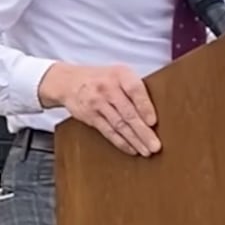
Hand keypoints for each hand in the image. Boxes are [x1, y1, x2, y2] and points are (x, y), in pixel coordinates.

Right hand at [38, 62, 160, 156]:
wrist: (68, 81)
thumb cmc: (101, 79)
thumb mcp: (118, 73)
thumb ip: (134, 88)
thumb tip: (154, 113)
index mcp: (120, 74)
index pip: (134, 90)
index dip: (145, 106)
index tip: (153, 122)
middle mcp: (108, 88)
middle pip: (128, 112)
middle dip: (143, 131)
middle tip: (155, 146)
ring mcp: (97, 103)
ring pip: (119, 125)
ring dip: (134, 140)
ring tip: (146, 151)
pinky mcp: (90, 116)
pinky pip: (108, 131)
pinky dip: (121, 142)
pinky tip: (131, 149)